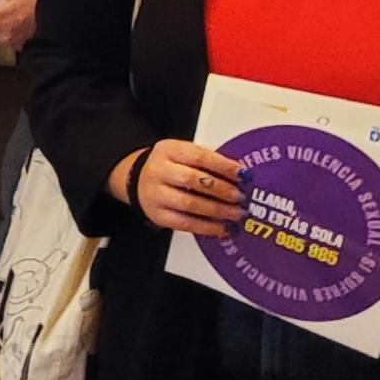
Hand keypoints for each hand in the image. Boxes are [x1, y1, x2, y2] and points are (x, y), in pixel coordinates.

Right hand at [118, 137, 242, 234]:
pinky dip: (207, 227)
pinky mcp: (158, 216)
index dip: (223, 166)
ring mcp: (156, 195)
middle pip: (193, 180)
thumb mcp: (183, 154)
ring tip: (237, 214)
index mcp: (168, 150)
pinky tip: (223, 228)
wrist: (137, 179)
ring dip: (218, 210)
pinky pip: (185, 224)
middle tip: (240, 197)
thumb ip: (207, 161)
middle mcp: (159, 171)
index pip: (199, 156)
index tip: (243, 174)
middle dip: (221, 190)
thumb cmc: (170, 166)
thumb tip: (240, 175)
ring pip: (190, 204)